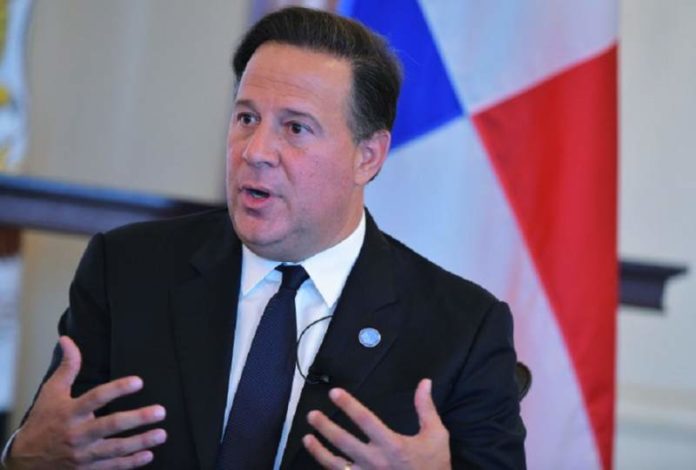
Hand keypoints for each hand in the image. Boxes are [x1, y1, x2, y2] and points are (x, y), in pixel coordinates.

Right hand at [7, 336, 166, 469]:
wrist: (25, 461)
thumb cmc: (43, 421)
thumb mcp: (51, 392)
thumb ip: (67, 367)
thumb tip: (68, 340)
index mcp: (70, 412)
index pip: (96, 398)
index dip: (117, 389)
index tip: (138, 382)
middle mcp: (77, 434)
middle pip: (110, 425)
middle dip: (137, 419)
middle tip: (160, 411)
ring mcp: (83, 454)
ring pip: (115, 449)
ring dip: (140, 441)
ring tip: (161, 434)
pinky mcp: (87, 469)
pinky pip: (112, 467)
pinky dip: (131, 462)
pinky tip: (148, 454)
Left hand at [303, 379, 450, 469]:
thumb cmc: (434, 466)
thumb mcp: (436, 436)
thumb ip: (426, 408)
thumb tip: (424, 382)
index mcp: (392, 445)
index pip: (365, 420)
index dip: (348, 405)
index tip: (334, 393)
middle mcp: (376, 461)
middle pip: (344, 442)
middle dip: (325, 427)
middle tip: (311, 415)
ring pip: (336, 464)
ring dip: (319, 451)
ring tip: (307, 438)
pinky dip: (329, 469)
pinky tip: (320, 461)